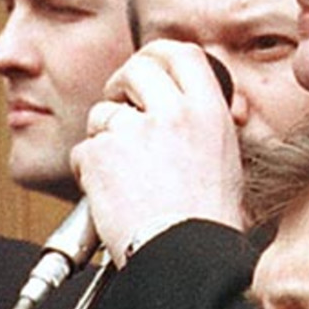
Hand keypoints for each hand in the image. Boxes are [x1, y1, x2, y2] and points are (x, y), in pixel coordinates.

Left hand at [72, 39, 244, 263]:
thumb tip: (177, 110)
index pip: (183, 54)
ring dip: (104, 137)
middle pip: (136, 68)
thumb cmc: (205, 222)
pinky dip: (88, 171)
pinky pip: (83, 151)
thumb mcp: (224, 160)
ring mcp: (133, 131)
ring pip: (103, 114)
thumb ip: (199, 125)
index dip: (158, 55)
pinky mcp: (101, 154)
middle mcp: (172, 113)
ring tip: (123, 175)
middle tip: (118, 104)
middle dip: (121, 83)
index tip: (146, 67)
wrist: (184, 255)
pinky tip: (109, 195)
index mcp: (208, 111)